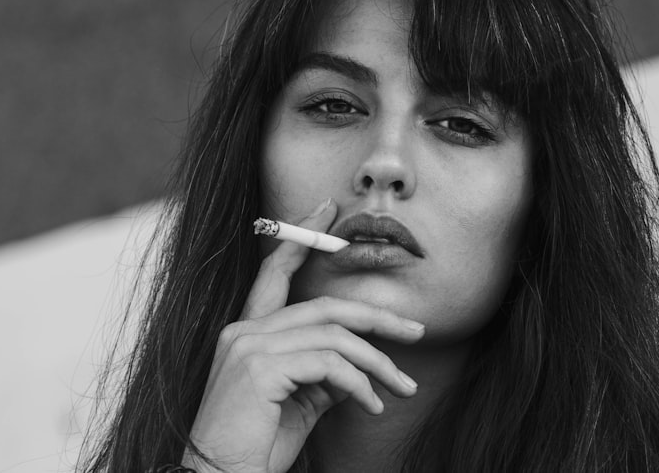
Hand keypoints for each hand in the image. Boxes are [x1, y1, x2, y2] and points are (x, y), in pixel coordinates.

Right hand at [183, 198, 424, 472]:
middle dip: (375, 317)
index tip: (326, 210)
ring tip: (403, 389)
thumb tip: (359, 366)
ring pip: (333, 336)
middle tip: (416, 331)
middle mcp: (243, 332)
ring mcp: (248, 347)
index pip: (274, 274)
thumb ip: (322, 374)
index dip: (300, 238)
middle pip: (323, 306)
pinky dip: (360, 384)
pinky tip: (373, 406)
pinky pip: (328, 364)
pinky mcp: (259, 369)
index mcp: (246, 333)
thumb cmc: (256, 448)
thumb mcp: (298, 404)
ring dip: (378, 363)